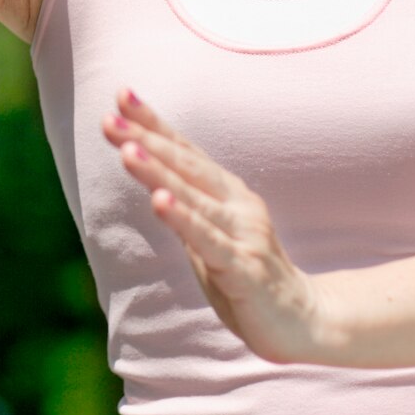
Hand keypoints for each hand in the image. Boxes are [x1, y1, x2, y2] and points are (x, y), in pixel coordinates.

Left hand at [102, 90, 340, 364]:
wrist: (305, 321)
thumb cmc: (247, 276)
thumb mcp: (209, 236)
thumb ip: (185, 209)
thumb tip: (150, 180)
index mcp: (226, 193)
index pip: (184, 151)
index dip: (153, 123)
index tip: (121, 93)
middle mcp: (236, 205)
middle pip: (185, 166)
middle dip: (145, 140)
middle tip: (109, 118)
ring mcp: (242, 234)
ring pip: (193, 198)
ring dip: (158, 173)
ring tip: (127, 150)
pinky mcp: (244, 269)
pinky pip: (209, 241)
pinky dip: (183, 219)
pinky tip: (158, 201)